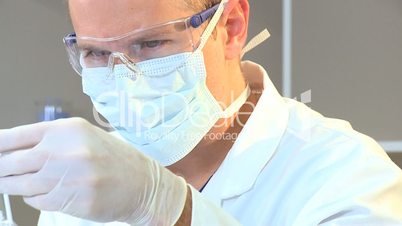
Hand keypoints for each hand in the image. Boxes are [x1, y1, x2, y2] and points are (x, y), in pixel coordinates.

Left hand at [0, 118, 186, 224]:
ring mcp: (68, 179)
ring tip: (23, 181)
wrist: (141, 183)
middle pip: (10, 163)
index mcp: (67, 130)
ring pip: (20, 186)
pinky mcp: (70, 202)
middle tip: (3, 170)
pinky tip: (50, 190)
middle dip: (2, 169)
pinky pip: (37, 201)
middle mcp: (65, 152)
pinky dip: (36, 197)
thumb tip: (13, 149)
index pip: (14, 136)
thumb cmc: (114, 158)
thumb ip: (50, 140)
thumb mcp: (84, 136)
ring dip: (15, 185)